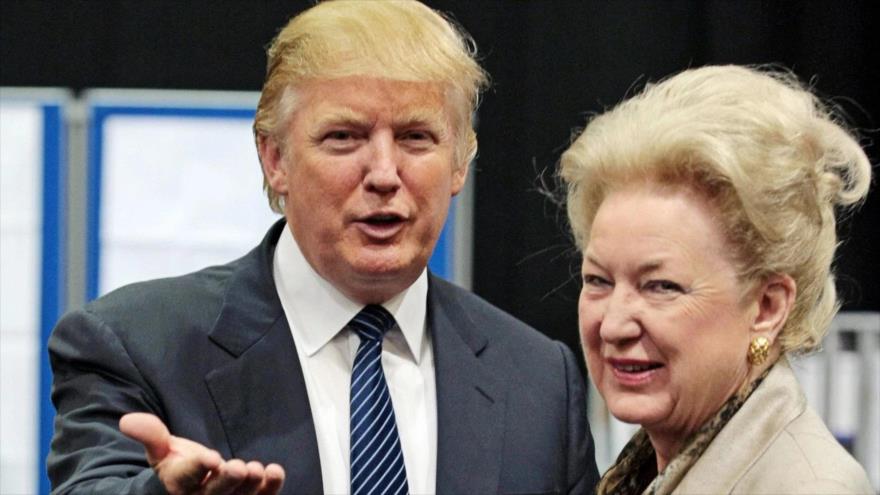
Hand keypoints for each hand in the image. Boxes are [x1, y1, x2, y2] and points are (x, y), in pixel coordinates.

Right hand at [119, 413, 284, 494]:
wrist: (189, 486)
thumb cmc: (175, 466)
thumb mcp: (160, 451)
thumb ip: (151, 435)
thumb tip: (127, 420)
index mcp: (177, 484)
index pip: (185, 478)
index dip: (197, 468)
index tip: (210, 457)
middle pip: (215, 494)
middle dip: (227, 481)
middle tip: (238, 467)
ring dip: (251, 486)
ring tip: (258, 469)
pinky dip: (269, 489)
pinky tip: (275, 472)